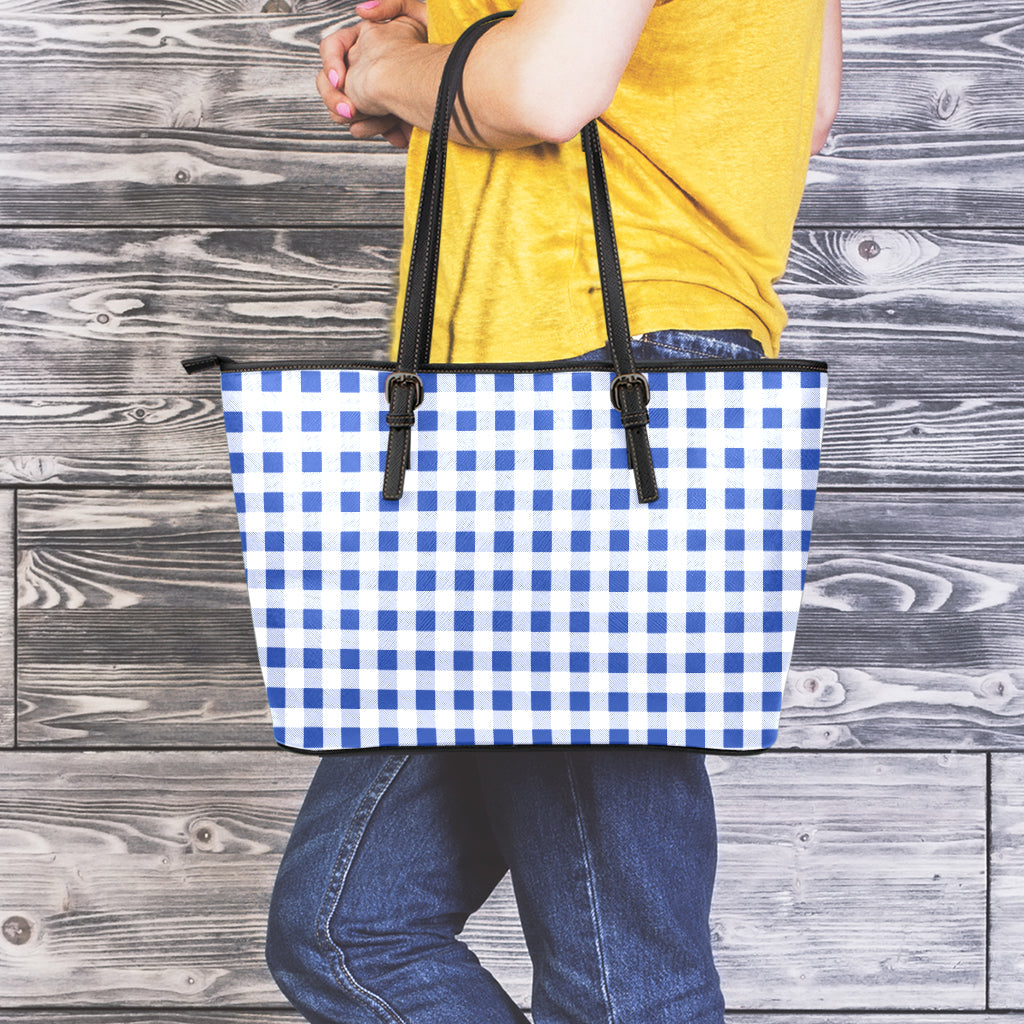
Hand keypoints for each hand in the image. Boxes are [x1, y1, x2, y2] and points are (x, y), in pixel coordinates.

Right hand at [317, 0, 427, 147]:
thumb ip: (391, 5)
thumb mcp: (417, 16)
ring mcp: (369, 95)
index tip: (341, 81)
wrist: (448, 88)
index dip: (331, 63)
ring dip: (362, 119)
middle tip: (350, 112)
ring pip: (344, 111)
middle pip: (329, 86)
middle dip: (337, 100)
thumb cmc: (438, 51)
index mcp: (365, 43)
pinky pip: (366, 128)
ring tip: (384, 123)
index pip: (332, 49)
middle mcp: (363, 69)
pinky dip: (380, 130)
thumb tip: (361, 11)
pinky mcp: (382, 117)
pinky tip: (397, 134)